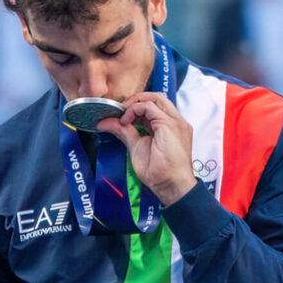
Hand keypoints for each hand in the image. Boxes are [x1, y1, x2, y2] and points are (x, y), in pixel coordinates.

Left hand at [96, 92, 195, 206]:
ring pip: (155, 97)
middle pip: (157, 97)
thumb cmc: (159, 173)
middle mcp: (176, 121)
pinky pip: (149, 107)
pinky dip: (134, 110)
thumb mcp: (137, 147)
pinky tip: (125, 121)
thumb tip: (107, 123)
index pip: (154, 107)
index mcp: (170, 127)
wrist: (171, 185)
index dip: (136, 108)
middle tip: (120, 110)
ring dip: (135, 102)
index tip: (121, 117)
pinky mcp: (170, 124)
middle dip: (136, 99)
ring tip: (122, 114)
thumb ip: (124, 132)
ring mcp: (176, 121)